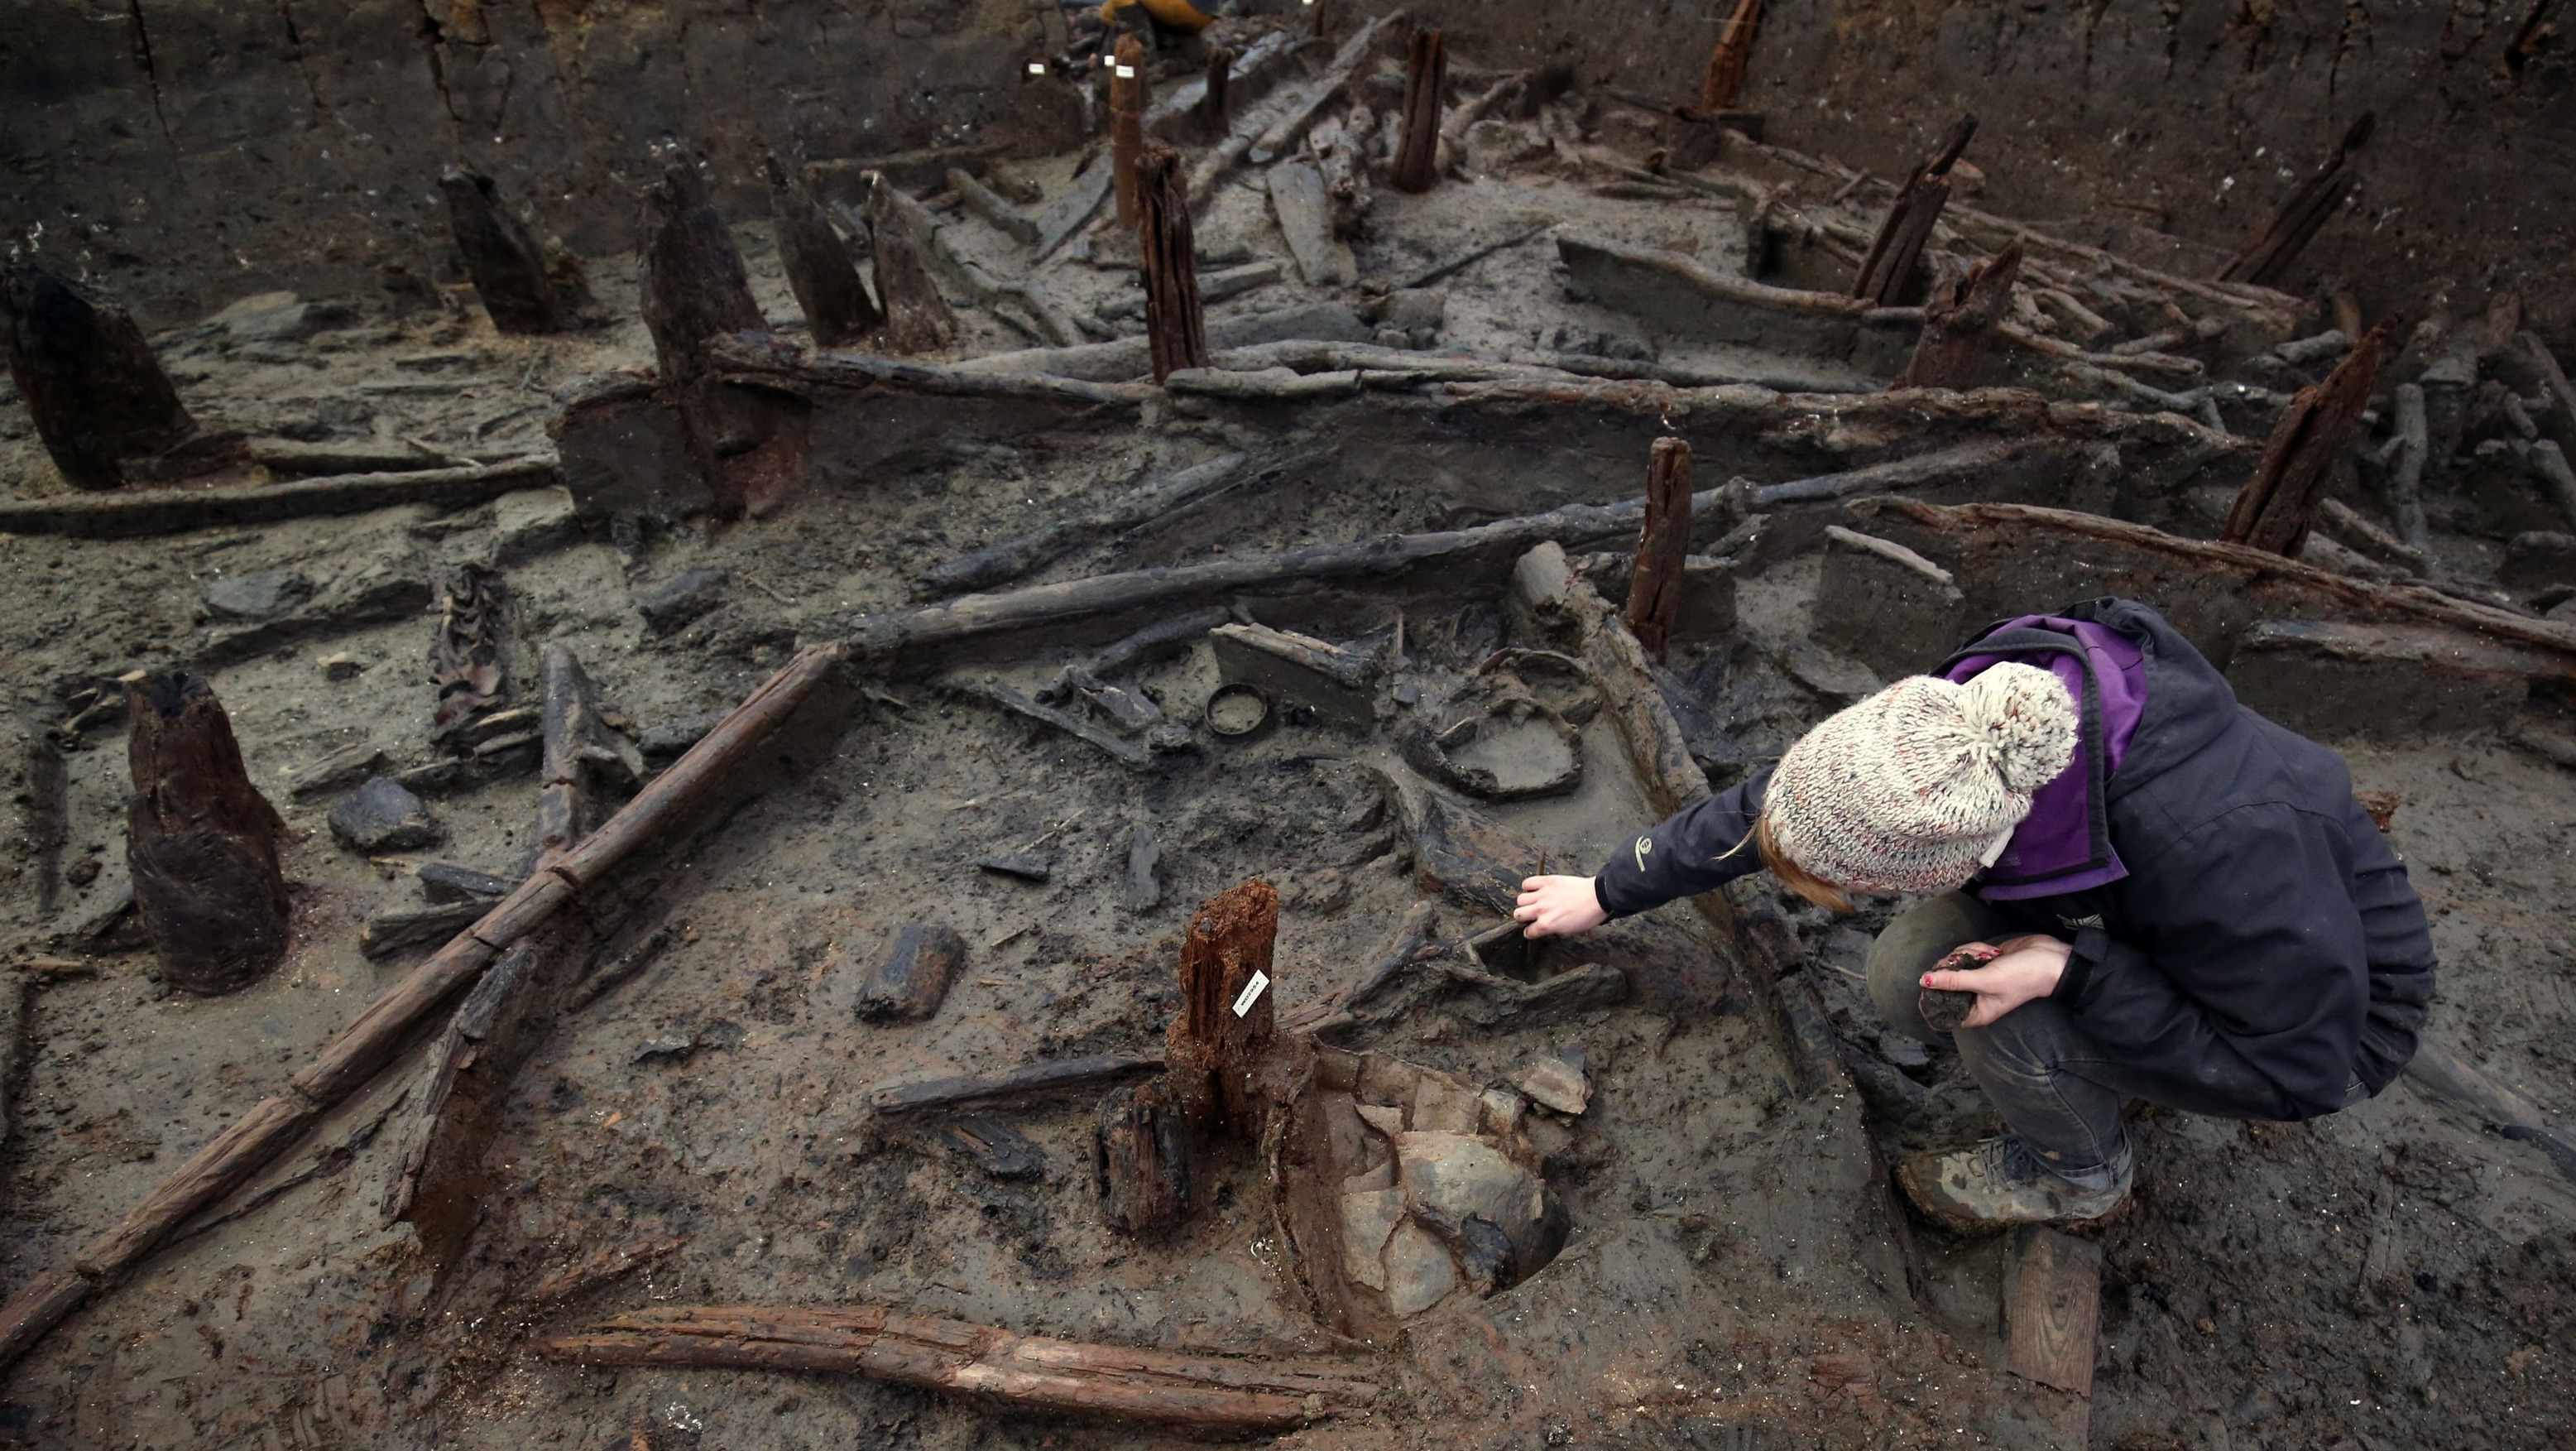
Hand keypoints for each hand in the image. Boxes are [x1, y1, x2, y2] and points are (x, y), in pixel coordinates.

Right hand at [1514, 875, 1606, 937]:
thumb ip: (1552, 929)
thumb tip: (1545, 926)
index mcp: (1546, 925)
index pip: (1528, 932)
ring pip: (1520, 900)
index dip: (1530, 932)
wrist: (1597, 898)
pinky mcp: (1546, 882)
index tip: (1532, 930)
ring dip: (1525, 903)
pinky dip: (1528, 886)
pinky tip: (1533, 890)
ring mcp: (1542, 895)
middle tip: (1531, 916)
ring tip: (1532, 902)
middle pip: (1518, 914)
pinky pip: (1527, 883)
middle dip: (1523, 917)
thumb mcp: (1569, 930)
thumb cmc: (1587, 916)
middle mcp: (1541, 910)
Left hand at [1920, 935, 2071, 1028]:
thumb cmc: (2022, 977)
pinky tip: (1990, 950)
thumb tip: (1923, 981)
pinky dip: (1974, 949)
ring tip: (1985, 956)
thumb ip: (1954, 981)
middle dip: (1950, 968)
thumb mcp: (1986, 981)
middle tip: (1961, 962)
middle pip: (1943, 984)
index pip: (1943, 1013)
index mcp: (1976, 1012)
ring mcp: (1978, 978)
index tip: (1929, 982)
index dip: (1931, 1000)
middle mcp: (1974, 997)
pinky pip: (1965, 954)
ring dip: (1966, 955)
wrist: (2049, 958)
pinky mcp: (1983, 962)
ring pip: (1953, 965)